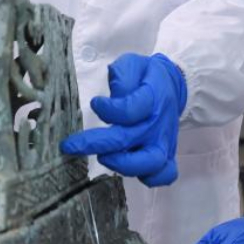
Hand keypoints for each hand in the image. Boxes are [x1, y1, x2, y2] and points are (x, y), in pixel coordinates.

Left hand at [60, 53, 186, 186]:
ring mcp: (163, 142)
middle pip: (129, 139)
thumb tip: (114, 97)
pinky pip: (163, 175)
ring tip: (103, 157)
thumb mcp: (133, 65)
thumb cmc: (145, 78)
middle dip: (97, 144)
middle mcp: (158, 123)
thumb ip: (122, 76)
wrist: (171, 87)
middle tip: (72, 145)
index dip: (110, 109)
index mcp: (152, 97)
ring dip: (123, 165)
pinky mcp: (166, 155)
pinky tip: (128, 170)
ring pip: (150, 164)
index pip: (131, 109)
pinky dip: (149, 178)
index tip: (96, 103)